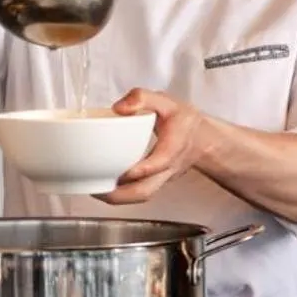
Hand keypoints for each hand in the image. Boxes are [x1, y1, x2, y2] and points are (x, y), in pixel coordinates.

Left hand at [98, 89, 206, 203]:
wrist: (202, 140)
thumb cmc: (183, 121)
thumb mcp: (166, 101)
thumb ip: (143, 98)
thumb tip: (118, 108)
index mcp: (173, 146)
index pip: (160, 162)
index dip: (141, 169)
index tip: (122, 172)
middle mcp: (167, 168)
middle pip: (146, 190)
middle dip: (120, 195)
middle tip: (96, 189)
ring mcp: (161, 178)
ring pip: (141, 196)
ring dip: (117, 198)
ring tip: (94, 190)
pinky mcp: (155, 182)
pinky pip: (139, 194)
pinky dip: (121, 195)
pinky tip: (103, 188)